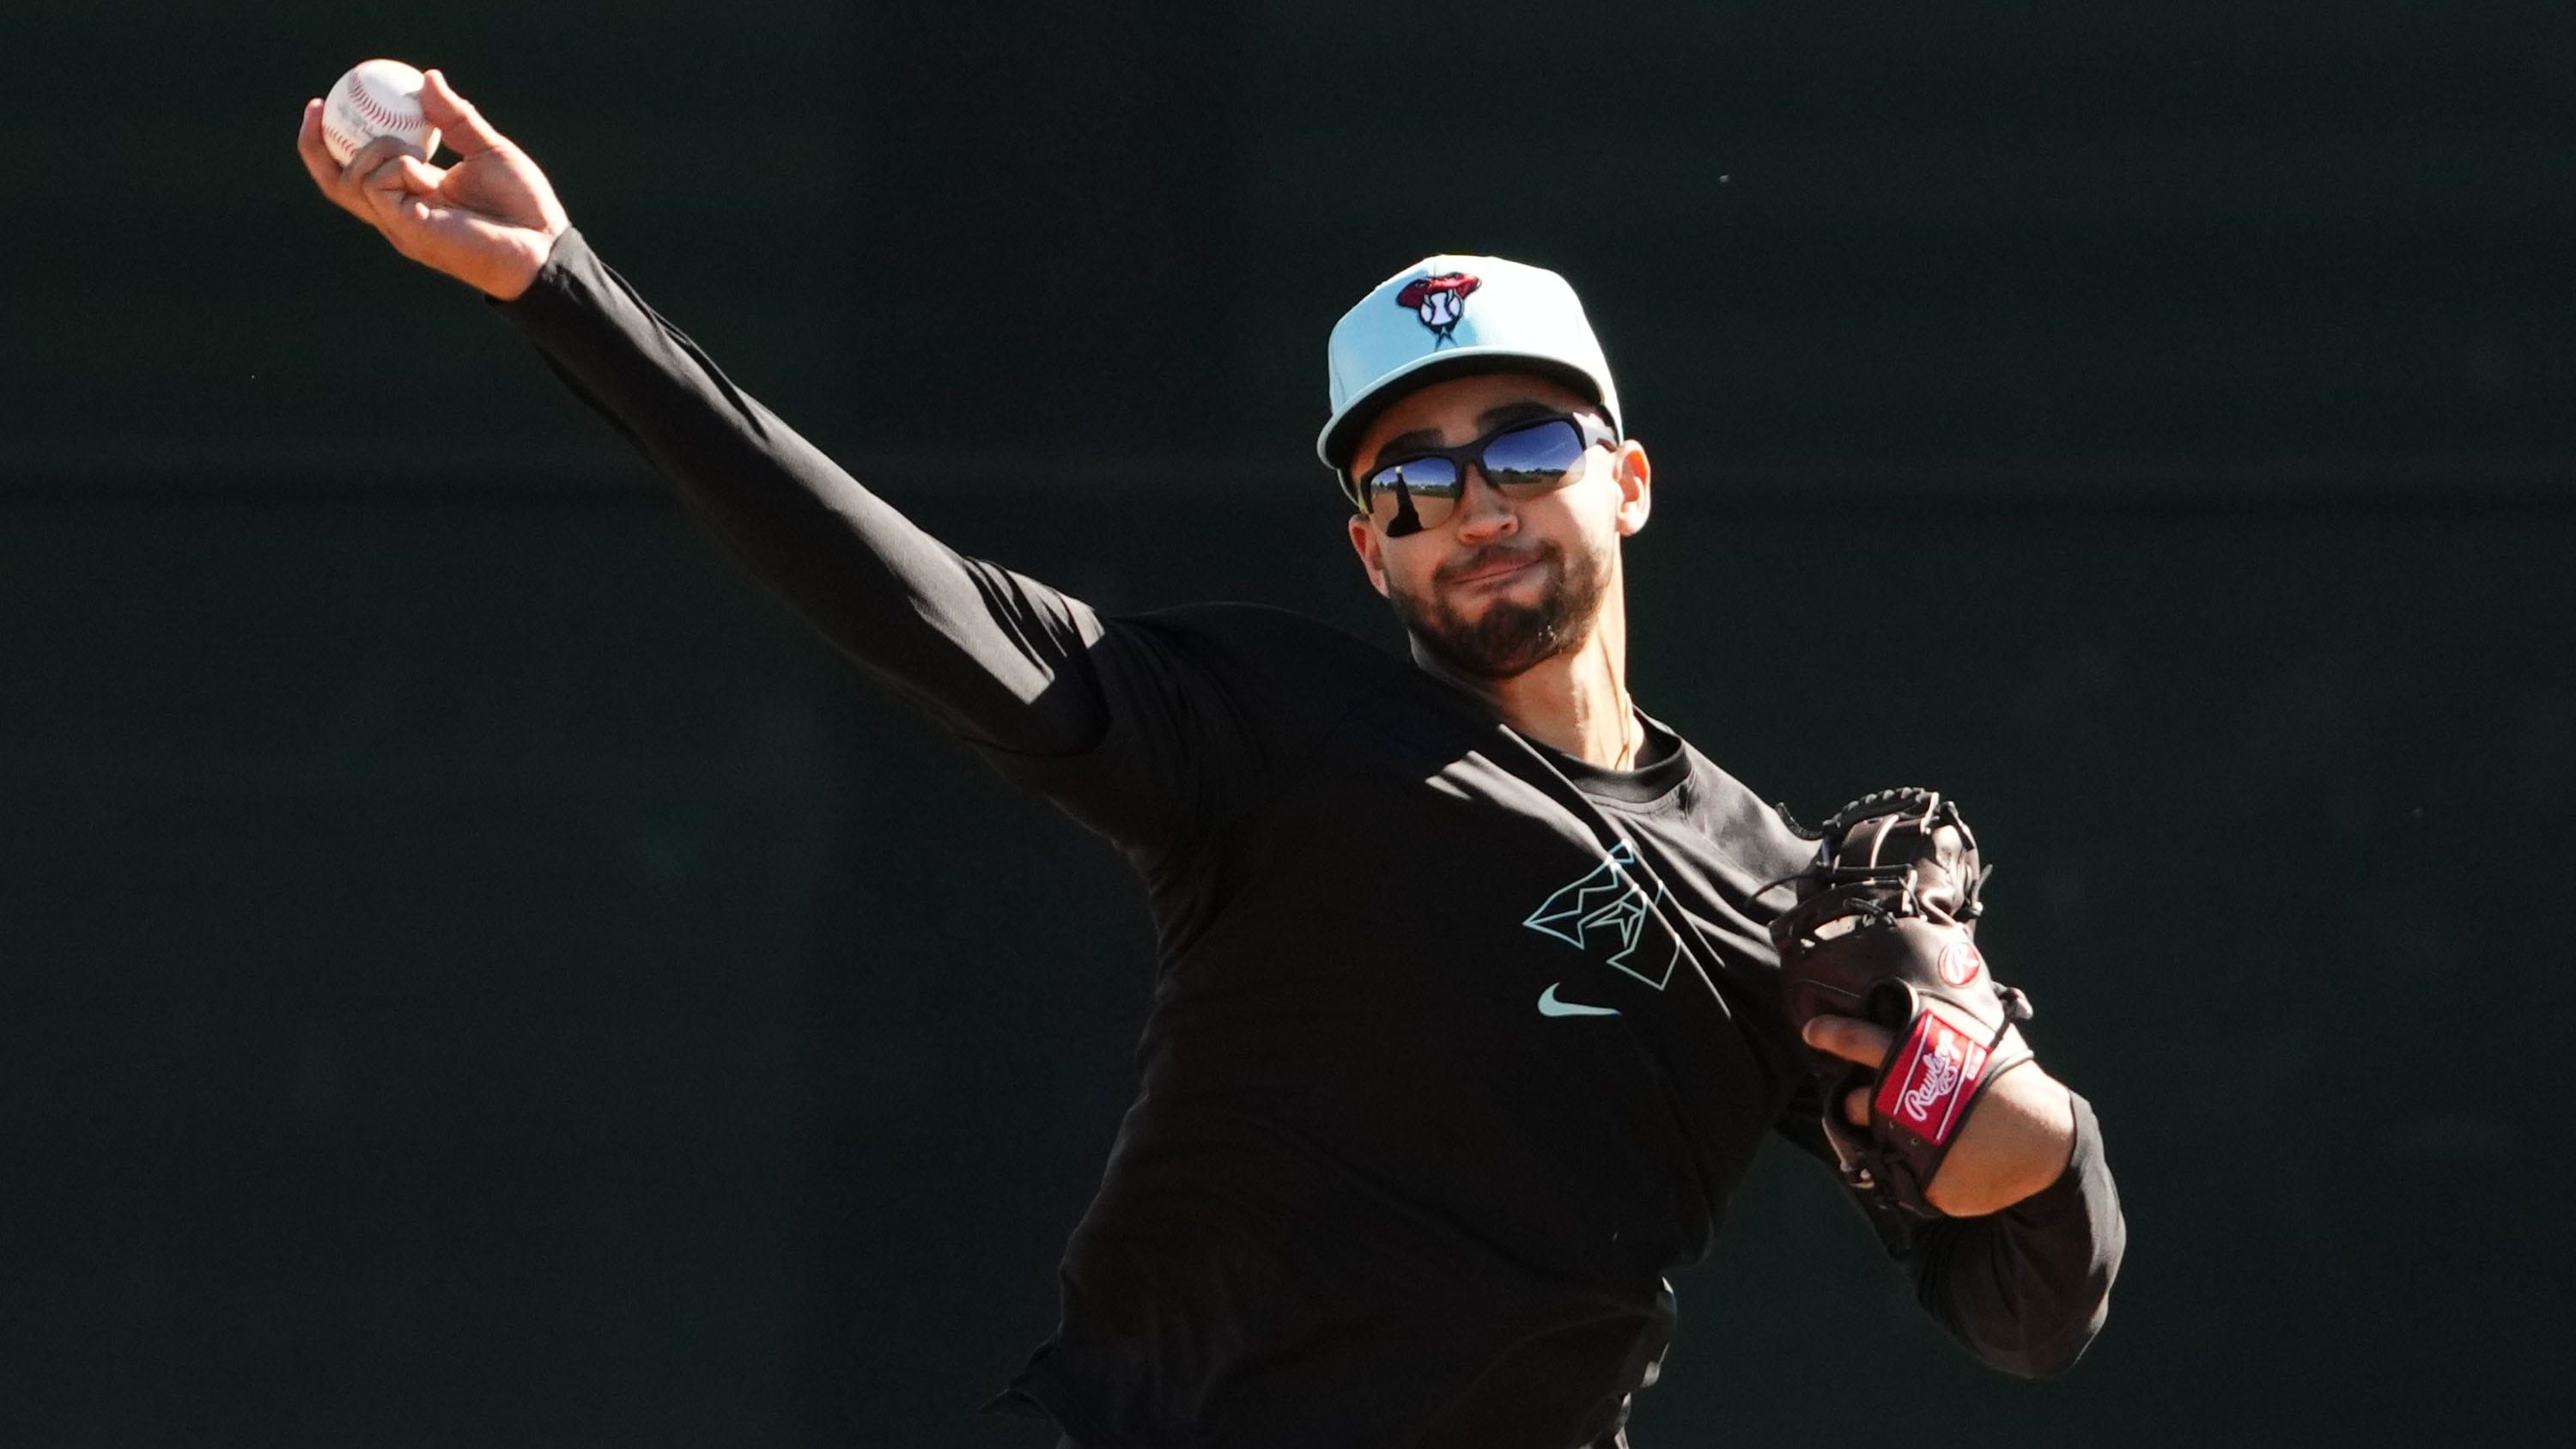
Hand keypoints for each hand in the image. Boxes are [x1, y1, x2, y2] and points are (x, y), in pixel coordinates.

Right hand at [297, 68, 570, 300]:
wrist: (542, 244)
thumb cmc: (522, 205)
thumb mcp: (487, 149)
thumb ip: (456, 117)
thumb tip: (428, 78)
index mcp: (414, 193)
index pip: (359, 169)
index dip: (335, 138)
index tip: (330, 100)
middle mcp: (400, 212)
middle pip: (335, 181)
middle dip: (315, 144)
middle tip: (319, 106)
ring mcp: (399, 224)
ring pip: (353, 180)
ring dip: (375, 149)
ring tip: (410, 147)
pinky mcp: (406, 231)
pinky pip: (378, 186)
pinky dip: (395, 166)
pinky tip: (423, 170)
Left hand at [1802, 1014, 2076, 1217]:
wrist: (2046, 1140)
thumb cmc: (2008, 1084)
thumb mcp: (1973, 1043)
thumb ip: (1935, 1029)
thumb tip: (1911, 996)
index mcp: (1923, 1057)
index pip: (1862, 1040)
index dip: (1833, 1034)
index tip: (1811, 1031)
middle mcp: (1912, 1100)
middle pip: (1854, 1103)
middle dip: (1855, 1104)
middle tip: (1876, 1103)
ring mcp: (1917, 1144)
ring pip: (1874, 1142)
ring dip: (1883, 1135)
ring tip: (1921, 1129)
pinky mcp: (1926, 1183)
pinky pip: (1905, 1177)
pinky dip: (1921, 1169)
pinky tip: (1953, 1158)